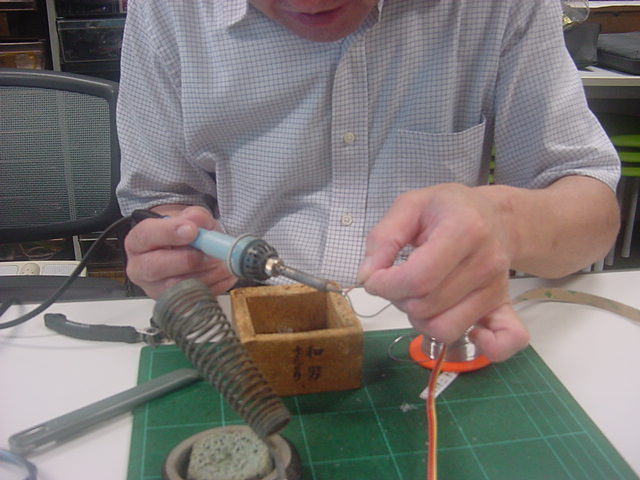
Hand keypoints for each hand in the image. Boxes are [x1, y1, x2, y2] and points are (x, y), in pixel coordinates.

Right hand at [124, 205, 236, 297]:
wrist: (186, 252)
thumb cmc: (183, 236)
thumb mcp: (190, 219)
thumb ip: (195, 216)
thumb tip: (197, 219)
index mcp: (138, 242)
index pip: (145, 236)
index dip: (168, 232)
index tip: (192, 230)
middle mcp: (140, 268)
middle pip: (155, 267)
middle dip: (188, 259)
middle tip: (211, 252)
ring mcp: (155, 289)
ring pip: (177, 286)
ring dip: (206, 273)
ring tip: (223, 261)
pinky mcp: (173, 303)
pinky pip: (192, 298)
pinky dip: (215, 285)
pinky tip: (225, 273)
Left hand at [357, 184, 528, 361]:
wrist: (495, 217)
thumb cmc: (450, 210)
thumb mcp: (410, 206)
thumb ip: (383, 237)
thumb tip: (368, 276)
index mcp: (464, 230)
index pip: (418, 279)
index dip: (385, 285)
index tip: (375, 277)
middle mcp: (486, 262)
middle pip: (426, 306)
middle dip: (399, 298)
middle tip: (401, 279)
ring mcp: (497, 288)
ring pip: (445, 330)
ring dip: (421, 319)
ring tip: (422, 295)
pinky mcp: (504, 307)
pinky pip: (504, 342)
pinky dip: (483, 347)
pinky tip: (466, 329)